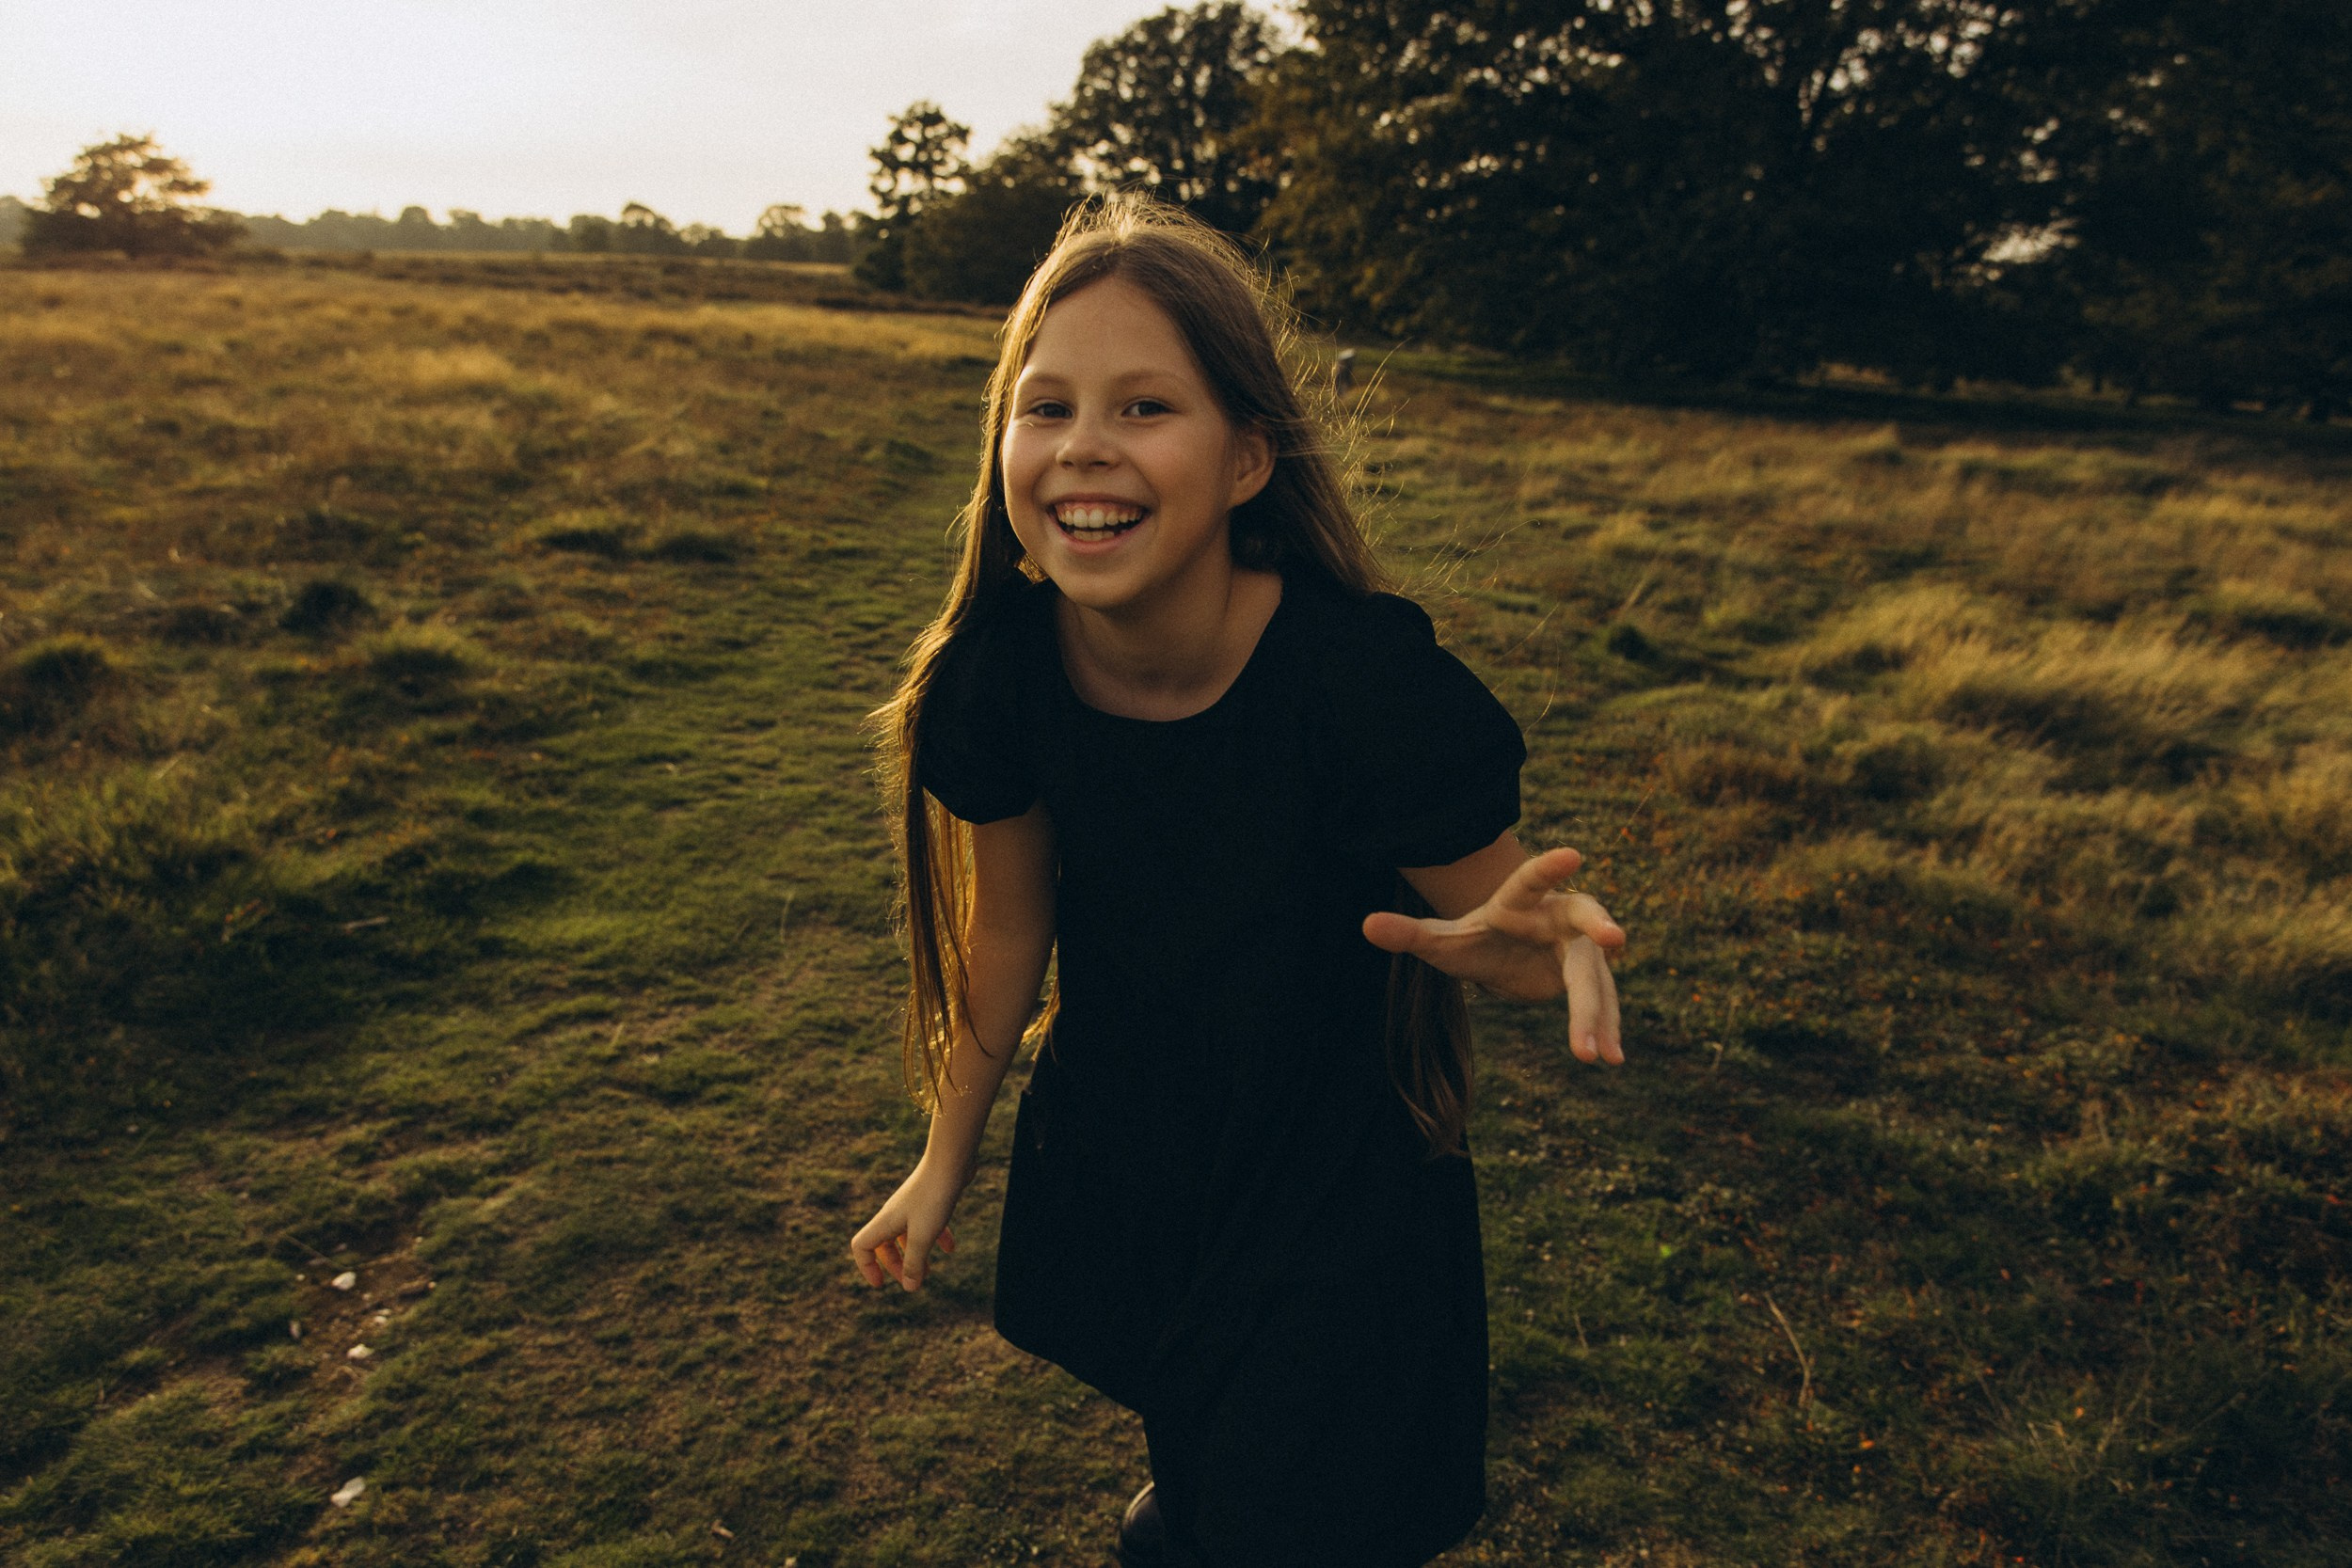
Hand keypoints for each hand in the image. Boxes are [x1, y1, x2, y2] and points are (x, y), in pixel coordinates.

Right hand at [849, 1159, 963, 1290]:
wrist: (951, 1161)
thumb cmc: (933, 1198)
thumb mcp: (923, 1236)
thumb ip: (914, 1263)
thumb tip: (909, 1288)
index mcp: (885, 1222)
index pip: (861, 1247)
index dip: (866, 1267)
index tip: (881, 1284)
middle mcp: (894, 1214)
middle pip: (884, 1245)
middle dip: (896, 1265)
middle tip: (912, 1281)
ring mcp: (911, 1207)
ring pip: (905, 1236)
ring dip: (915, 1255)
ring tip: (930, 1271)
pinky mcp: (929, 1201)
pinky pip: (926, 1225)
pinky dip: (935, 1238)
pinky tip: (951, 1248)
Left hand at [1362, 846, 1625, 1064]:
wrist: (1506, 951)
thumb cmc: (1477, 937)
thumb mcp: (1442, 939)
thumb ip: (1409, 932)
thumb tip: (1366, 925)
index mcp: (1521, 899)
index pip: (1533, 878)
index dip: (1549, 867)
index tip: (1573, 854)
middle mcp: (1560, 916)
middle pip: (1583, 922)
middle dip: (1600, 928)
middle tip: (1615, 937)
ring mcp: (1580, 947)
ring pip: (1595, 975)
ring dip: (1600, 1011)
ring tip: (1602, 1054)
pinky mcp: (1589, 977)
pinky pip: (1603, 1002)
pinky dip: (1606, 1028)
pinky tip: (1611, 1059)